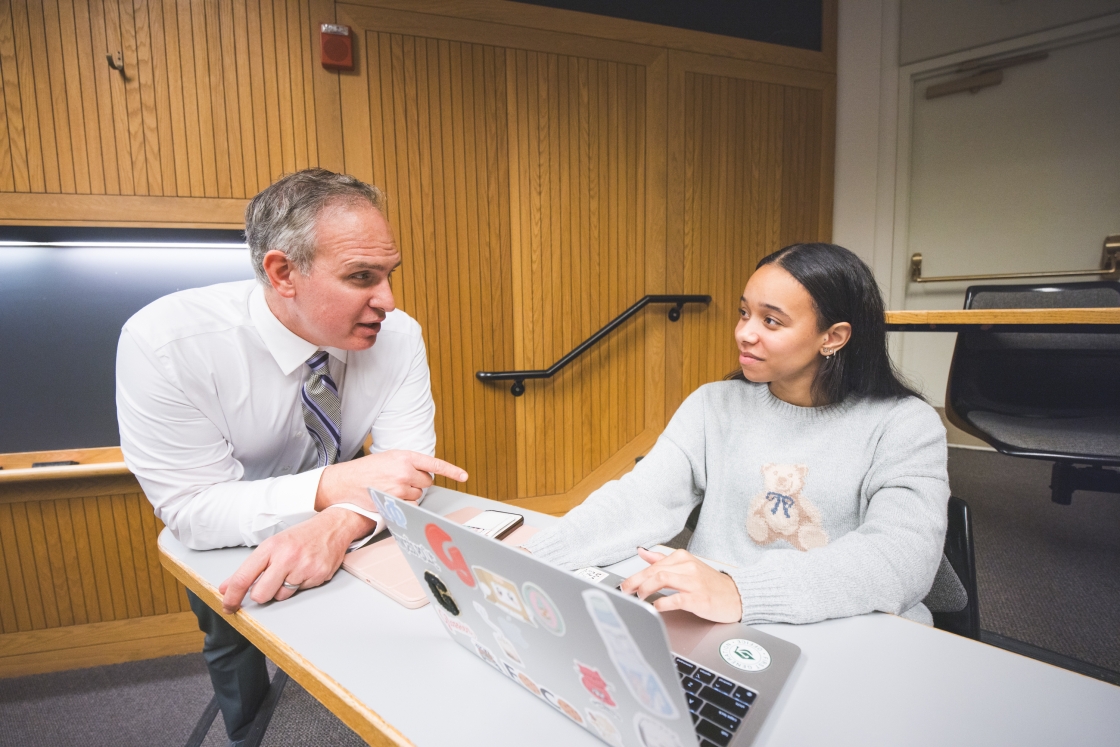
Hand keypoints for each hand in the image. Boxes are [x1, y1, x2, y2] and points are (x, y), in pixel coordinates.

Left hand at [218, 508, 370, 612]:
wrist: (333, 526)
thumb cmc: (301, 536)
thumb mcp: (272, 545)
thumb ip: (250, 568)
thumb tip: (227, 587)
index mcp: (271, 547)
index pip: (244, 577)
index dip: (232, 596)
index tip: (228, 605)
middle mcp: (286, 557)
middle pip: (261, 595)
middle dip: (261, 594)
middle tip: (269, 583)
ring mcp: (303, 567)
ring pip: (281, 596)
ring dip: (283, 588)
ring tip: (293, 570)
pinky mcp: (318, 575)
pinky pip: (300, 592)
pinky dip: (300, 585)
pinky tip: (305, 570)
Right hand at [315, 449, 467, 508]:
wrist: (347, 481)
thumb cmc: (367, 470)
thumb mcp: (389, 458)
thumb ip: (408, 463)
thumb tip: (425, 474)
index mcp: (405, 456)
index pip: (434, 464)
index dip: (452, 470)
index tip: (464, 476)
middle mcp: (405, 471)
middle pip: (428, 481)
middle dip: (419, 482)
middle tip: (402, 480)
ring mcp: (400, 487)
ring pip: (419, 495)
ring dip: (410, 493)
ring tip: (392, 488)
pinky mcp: (395, 501)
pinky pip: (410, 505)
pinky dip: (404, 503)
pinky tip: (390, 496)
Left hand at [619, 547, 742, 622]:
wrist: (737, 596)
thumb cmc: (711, 583)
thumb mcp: (687, 566)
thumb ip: (662, 559)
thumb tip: (642, 551)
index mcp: (682, 558)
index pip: (653, 565)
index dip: (634, 575)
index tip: (623, 585)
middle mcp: (687, 567)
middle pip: (654, 571)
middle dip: (635, 582)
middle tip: (625, 592)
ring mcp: (693, 582)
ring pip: (662, 579)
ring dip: (645, 589)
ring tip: (639, 598)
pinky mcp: (699, 598)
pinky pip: (676, 598)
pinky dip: (662, 603)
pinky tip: (656, 607)